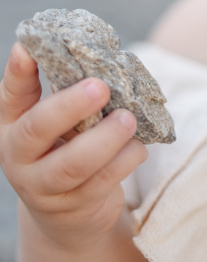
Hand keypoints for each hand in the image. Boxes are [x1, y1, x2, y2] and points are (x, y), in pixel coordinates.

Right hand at [0, 43, 146, 249]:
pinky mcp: (74, 207)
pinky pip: (101, 182)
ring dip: (105, 139)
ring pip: (72, 164)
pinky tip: (138, 146)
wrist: (68, 213)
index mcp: (13, 125)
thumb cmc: (67, 148)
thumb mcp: (60, 121)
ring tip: (128, 120)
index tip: (27, 48)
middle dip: (68, 106)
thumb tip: (96, 50)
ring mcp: (43, 186)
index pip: (10, 96)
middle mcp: (19, 156)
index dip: (18, 73)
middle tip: (100, 87)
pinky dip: (124, 160)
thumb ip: (68, 91)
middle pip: (35, 131)